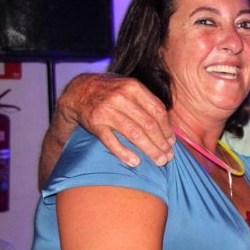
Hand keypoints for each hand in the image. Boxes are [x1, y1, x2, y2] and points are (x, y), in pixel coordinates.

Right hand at [58, 73, 174, 166]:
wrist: (78, 90)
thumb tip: (168, 126)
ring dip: (150, 150)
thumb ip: (146, 102)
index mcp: (133, 87)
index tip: (172, 142)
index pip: (157, 110)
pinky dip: (124, 153)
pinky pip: (112, 141)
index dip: (167, 129)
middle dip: (162, 143)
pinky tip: (135, 162)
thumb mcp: (128, 88)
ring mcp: (107, 110)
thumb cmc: (110, 91)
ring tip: (159, 161)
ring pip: (134, 134)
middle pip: (148, 124)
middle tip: (169, 157)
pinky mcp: (95, 123)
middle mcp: (121, 97)